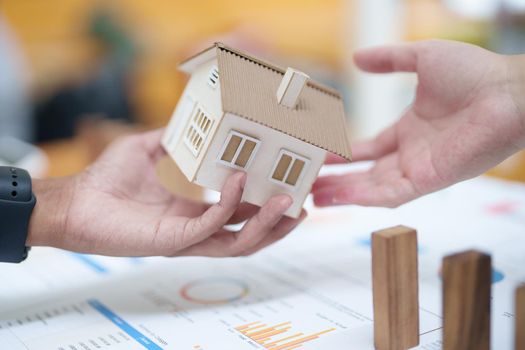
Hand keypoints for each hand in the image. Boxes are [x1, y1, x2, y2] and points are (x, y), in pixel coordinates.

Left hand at [28, 130, 305, 256]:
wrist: (78, 201)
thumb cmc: (110, 177)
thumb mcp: (151, 147)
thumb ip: (178, 137)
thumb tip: (200, 118)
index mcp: (198, 206)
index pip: (243, 209)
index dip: (270, 200)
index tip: (293, 183)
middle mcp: (199, 225)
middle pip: (250, 231)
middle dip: (281, 221)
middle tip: (306, 203)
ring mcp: (189, 236)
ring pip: (240, 240)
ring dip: (268, 223)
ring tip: (291, 203)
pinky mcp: (175, 240)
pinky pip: (211, 226)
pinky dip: (230, 205)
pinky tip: (241, 181)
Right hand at [313, 40, 524, 207]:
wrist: (508, 91)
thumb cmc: (474, 72)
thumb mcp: (422, 58)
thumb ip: (388, 60)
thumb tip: (357, 58)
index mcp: (409, 130)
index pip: (368, 149)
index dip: (342, 154)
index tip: (317, 155)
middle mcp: (411, 154)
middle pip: (365, 174)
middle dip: (336, 180)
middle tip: (307, 184)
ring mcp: (418, 170)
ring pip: (372, 189)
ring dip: (343, 194)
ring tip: (313, 197)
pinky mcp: (427, 181)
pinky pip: (390, 195)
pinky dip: (364, 198)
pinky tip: (339, 198)